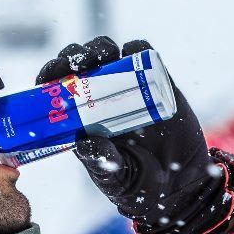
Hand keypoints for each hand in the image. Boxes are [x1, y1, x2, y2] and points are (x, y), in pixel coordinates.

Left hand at [36, 37, 231, 233]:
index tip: (53, 73)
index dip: (52, 76)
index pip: (58, 90)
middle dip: (75, 56)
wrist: (182, 184)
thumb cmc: (139, 186)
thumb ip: (101, 163)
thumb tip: (85, 142)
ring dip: (100, 48)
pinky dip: (135, 49)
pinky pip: (142, 56)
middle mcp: (101, 100)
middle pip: (80, 66)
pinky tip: (130, 53)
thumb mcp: (116, 179)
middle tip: (81, 62)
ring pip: (107, 55)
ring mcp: (128, 88)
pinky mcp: (156, 83)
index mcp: (81, 120)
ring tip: (104, 55)